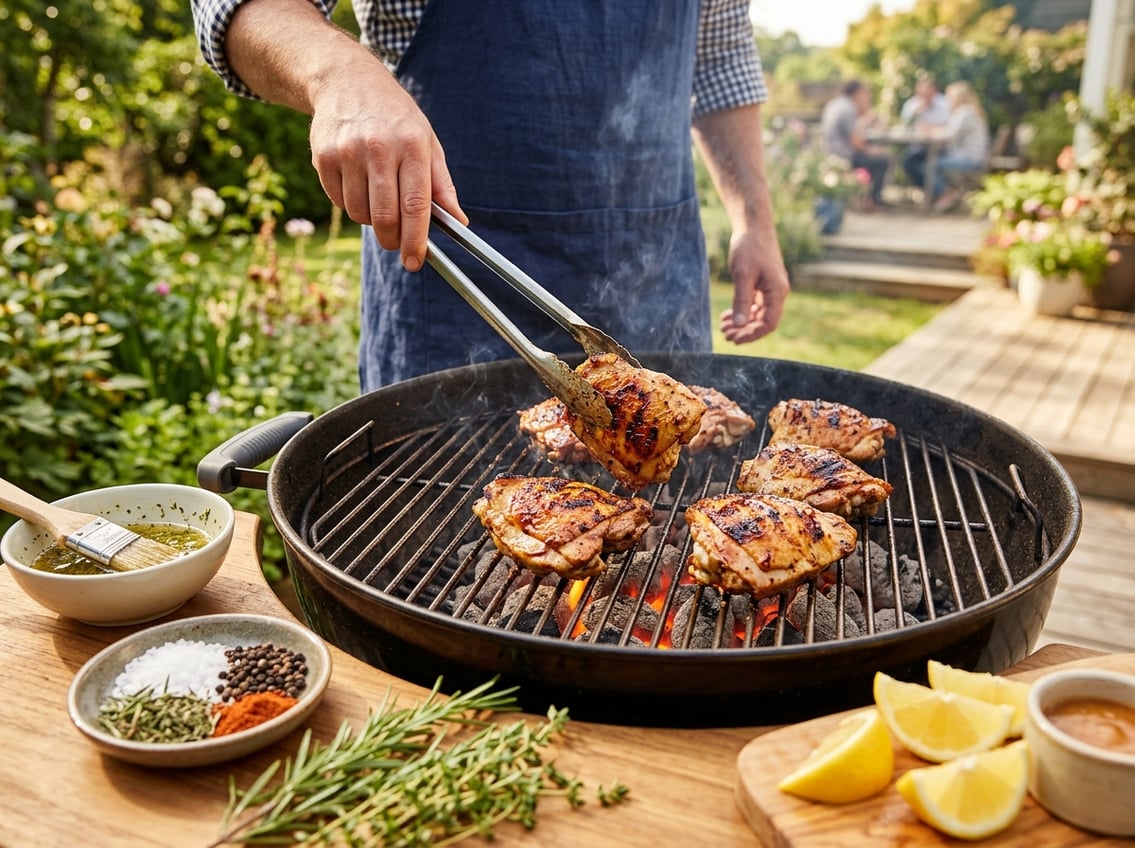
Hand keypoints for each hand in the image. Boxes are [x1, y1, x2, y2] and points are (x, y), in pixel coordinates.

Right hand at [308, 61, 465, 270]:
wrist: (346, 81)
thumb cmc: (395, 118)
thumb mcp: (427, 142)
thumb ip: (442, 185)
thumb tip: (458, 222)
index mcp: (411, 145)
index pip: (415, 205)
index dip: (416, 240)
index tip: (416, 261)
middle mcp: (378, 148)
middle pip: (385, 217)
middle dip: (392, 240)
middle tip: (397, 244)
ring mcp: (347, 152)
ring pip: (360, 214)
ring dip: (372, 221)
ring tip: (378, 199)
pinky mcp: (323, 157)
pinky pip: (340, 202)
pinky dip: (352, 205)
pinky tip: (358, 184)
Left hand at [718, 227, 789, 344]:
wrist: (753, 226)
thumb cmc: (749, 248)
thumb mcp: (743, 276)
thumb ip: (742, 301)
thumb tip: (740, 325)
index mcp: (777, 292)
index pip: (769, 323)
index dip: (752, 334)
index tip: (735, 338)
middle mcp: (778, 293)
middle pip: (763, 321)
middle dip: (744, 330)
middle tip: (725, 334)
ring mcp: (771, 289)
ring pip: (758, 314)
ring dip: (742, 322)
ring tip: (723, 327)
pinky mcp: (764, 284)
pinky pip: (755, 305)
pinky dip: (742, 311)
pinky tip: (727, 315)